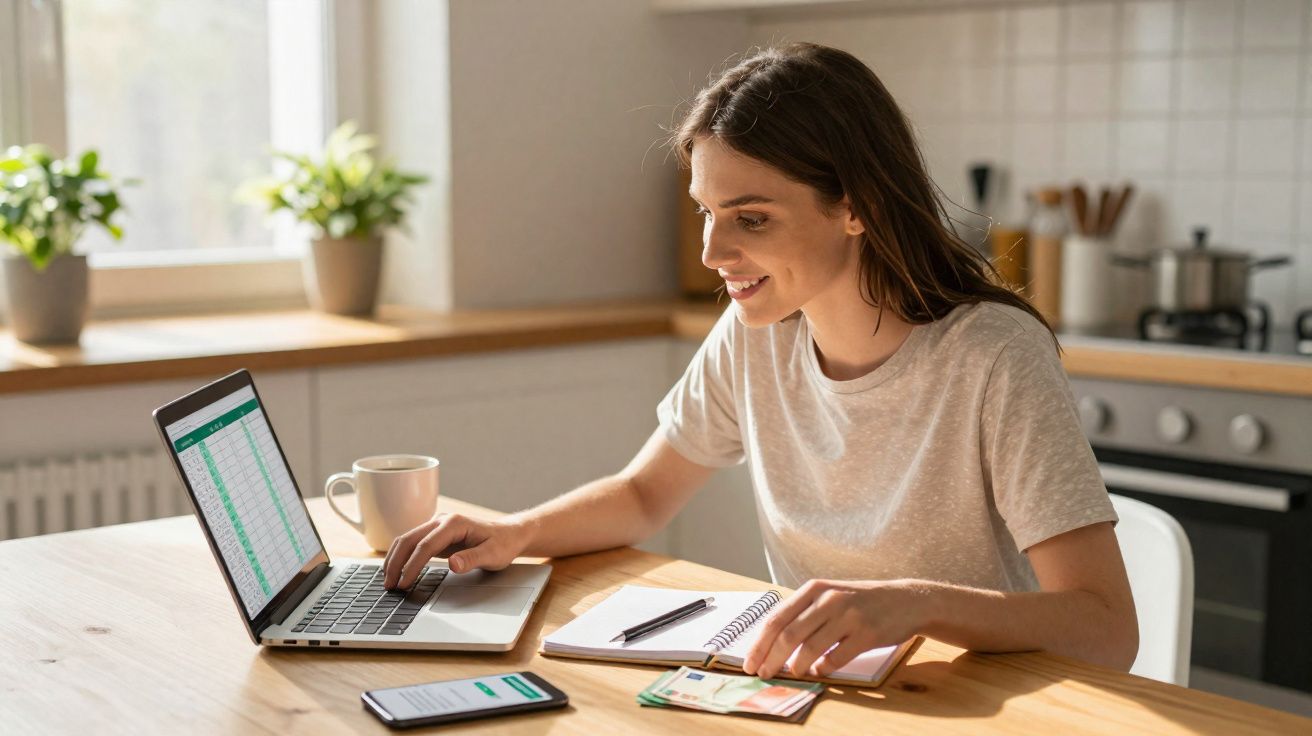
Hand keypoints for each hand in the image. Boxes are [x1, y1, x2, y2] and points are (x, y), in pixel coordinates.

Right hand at [383, 512, 528, 588]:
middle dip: (396, 562)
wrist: (509, 534)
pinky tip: (398, 571)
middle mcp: (442, 521)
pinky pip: (414, 545)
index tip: (405, 583)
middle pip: (410, 540)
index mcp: (454, 523)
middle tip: (389, 585)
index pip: (426, 545)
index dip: (412, 565)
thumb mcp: (493, 554)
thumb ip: (473, 559)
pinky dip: (402, 557)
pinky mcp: (436, 536)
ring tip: (388, 581)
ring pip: (408, 540)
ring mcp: (437, 527)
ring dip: (395, 559)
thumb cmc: (503, 544)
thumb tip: (453, 564)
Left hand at [742, 579, 929, 679]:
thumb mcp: (830, 595)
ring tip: (793, 673)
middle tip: (764, 674)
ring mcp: (849, 616)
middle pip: (789, 635)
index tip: (750, 662)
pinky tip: (819, 670)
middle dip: (771, 659)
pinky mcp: (867, 634)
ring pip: (810, 648)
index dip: (760, 643)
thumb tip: (771, 642)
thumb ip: (804, 613)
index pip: (777, 618)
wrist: (905, 600)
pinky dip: (823, 668)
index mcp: (814, 589)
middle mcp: (829, 599)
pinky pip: (836, 657)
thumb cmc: (860, 601)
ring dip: (796, 666)